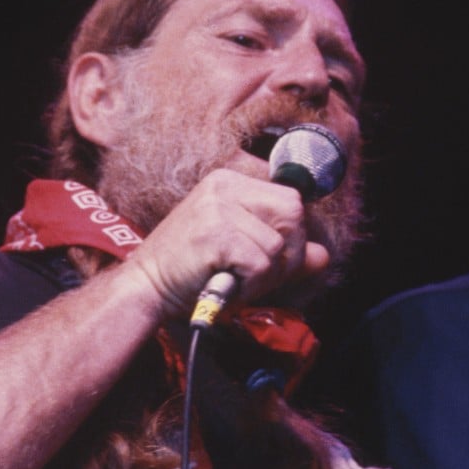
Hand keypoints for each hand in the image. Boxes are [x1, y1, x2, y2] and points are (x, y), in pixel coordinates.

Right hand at [123, 168, 329, 316]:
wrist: (145, 288)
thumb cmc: (193, 271)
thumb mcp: (242, 251)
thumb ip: (284, 252)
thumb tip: (322, 255)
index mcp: (230, 181)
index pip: (290, 199)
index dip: (292, 235)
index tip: (272, 260)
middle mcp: (224, 186)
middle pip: (293, 213)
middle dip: (287, 254)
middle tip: (258, 276)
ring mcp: (217, 207)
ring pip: (278, 245)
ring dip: (265, 276)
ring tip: (235, 281)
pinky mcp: (213, 233)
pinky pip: (261, 263)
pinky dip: (250, 285)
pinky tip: (226, 286)